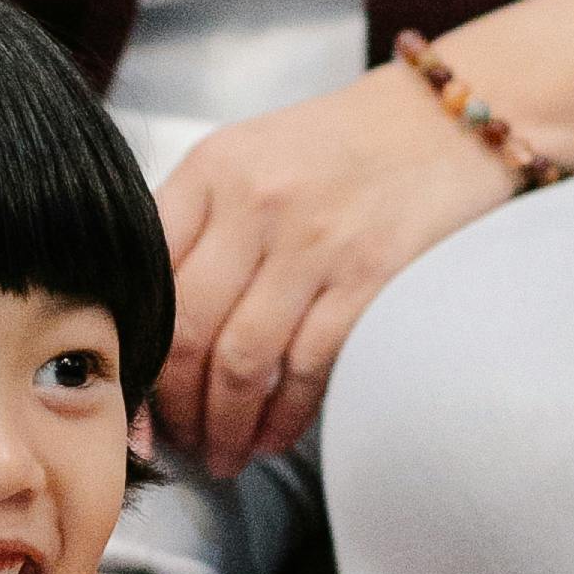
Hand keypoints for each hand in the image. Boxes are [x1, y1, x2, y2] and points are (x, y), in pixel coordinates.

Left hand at [154, 66, 518, 479]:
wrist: (444, 118)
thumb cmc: (339, 147)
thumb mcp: (250, 156)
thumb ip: (196, 222)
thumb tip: (149, 325)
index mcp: (212, 169)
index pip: (147, 276)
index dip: (130, 353)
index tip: (129, 401)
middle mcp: (256, 202)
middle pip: (187, 330)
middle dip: (175, 407)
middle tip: (178, 443)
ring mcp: (314, 240)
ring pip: (243, 361)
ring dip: (227, 425)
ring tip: (224, 455)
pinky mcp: (370, 276)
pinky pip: (309, 367)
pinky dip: (286, 416)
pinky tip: (275, 437)